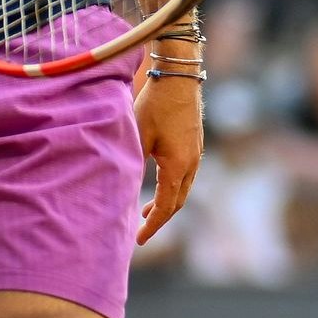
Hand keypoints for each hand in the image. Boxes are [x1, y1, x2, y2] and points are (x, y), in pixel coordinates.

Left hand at [134, 69, 201, 244]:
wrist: (179, 77)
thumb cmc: (156, 105)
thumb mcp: (138, 136)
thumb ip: (132, 164)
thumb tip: (122, 190)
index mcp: (178, 167)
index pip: (166, 207)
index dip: (153, 226)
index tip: (139, 240)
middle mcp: (192, 164)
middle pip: (177, 202)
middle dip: (160, 218)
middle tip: (141, 230)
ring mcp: (196, 154)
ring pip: (183, 189)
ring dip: (166, 202)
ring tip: (147, 211)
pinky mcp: (194, 144)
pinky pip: (185, 175)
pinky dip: (171, 187)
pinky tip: (159, 182)